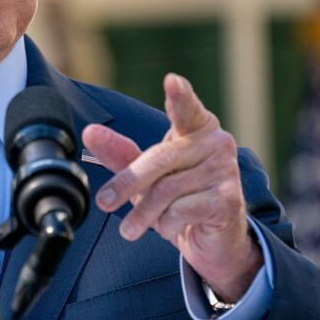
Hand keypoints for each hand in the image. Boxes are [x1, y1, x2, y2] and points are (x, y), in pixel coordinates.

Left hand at [82, 73, 262, 301]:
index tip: (172, 81)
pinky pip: (183, 210)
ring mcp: (226, 170)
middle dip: (127, 182)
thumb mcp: (147, 175)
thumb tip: (90, 133)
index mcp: (196, 128)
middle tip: (104, 202)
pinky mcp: (229, 200)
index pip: (186, 108)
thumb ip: (120, 153)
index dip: (179, 95)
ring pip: (168, 189)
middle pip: (160, 158)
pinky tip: (167, 228)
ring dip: (144, 213)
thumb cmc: (181, 197)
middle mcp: (216, 143)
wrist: (215, 238)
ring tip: (133, 227)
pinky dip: (166, 224)